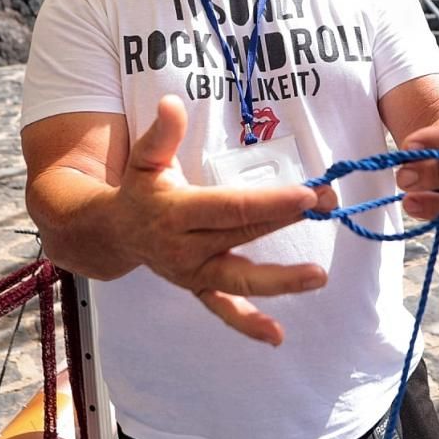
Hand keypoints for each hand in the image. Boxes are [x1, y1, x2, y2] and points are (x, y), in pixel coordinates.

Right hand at [111, 95, 334, 345]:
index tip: (306, 194)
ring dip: (280, 280)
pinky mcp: (197, 287)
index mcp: (176, 211)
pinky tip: (277, 336)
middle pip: (244, 234)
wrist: (111, 234)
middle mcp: (184, 246)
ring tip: (317, 276)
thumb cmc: (137, 189)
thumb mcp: (144, 158)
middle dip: (287, 220)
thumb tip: (171, 103)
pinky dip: (247, 323)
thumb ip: (161, 133)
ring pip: (239, 278)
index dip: (269, 202)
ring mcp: (192, 272)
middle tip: (328, 203)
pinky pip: (223, 308)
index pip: (231, 207)